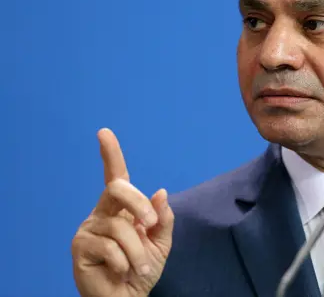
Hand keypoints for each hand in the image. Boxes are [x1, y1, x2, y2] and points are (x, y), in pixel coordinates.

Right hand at [71, 128, 173, 296]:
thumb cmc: (142, 269)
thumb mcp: (160, 243)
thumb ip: (162, 219)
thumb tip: (161, 192)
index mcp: (122, 208)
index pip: (116, 176)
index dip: (110, 154)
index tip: (104, 133)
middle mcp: (102, 213)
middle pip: (117, 189)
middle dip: (139, 204)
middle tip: (151, 226)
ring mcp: (89, 229)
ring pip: (120, 226)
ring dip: (138, 251)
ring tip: (140, 267)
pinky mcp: (80, 247)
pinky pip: (109, 247)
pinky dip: (124, 262)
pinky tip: (122, 272)